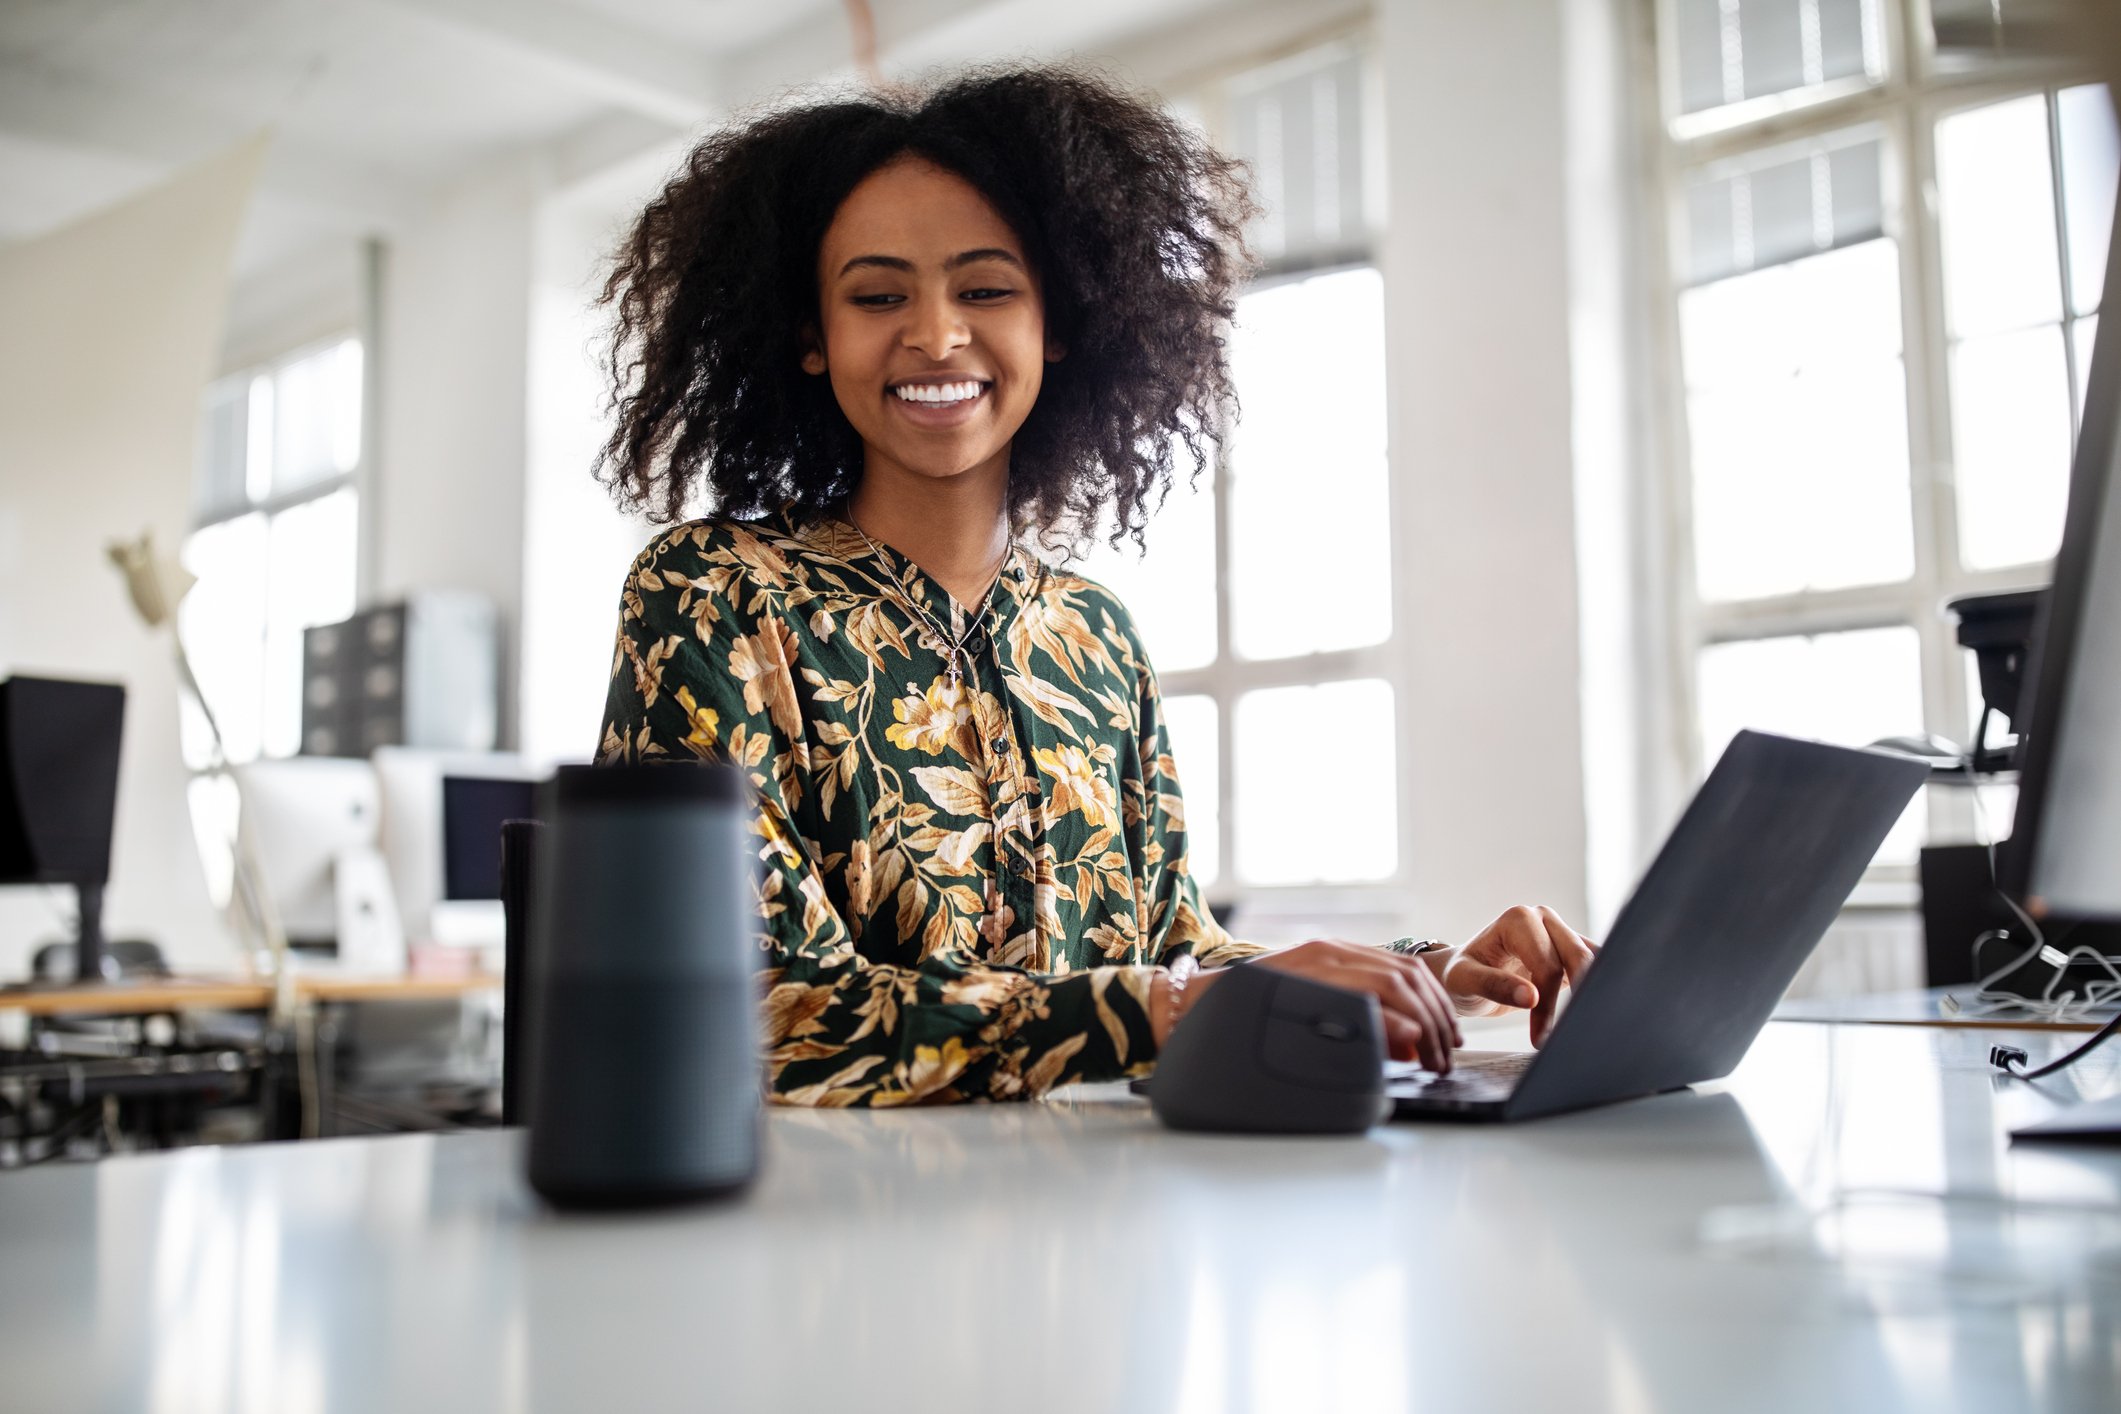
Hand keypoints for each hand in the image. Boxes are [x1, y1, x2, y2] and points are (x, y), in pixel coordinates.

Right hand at [1167, 939, 1462, 1072]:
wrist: (1191, 1008)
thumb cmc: (1245, 1018)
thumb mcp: (1307, 1010)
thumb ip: (1350, 1020)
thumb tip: (1404, 1044)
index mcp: (1332, 954)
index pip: (1403, 969)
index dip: (1434, 1003)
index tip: (1448, 1036)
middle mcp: (1330, 951)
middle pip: (1407, 975)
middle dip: (1437, 1017)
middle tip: (1447, 1056)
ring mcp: (1317, 964)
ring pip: (1394, 983)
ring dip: (1423, 1023)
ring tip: (1432, 1060)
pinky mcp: (1305, 982)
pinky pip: (1362, 996)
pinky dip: (1392, 1018)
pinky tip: (1407, 1041)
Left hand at [1423, 905, 1597, 1047]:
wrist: (1464, 974)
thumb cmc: (1460, 975)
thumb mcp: (1465, 980)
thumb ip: (1494, 985)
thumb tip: (1531, 998)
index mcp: (1518, 920)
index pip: (1547, 965)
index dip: (1547, 1004)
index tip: (1540, 1038)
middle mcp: (1543, 918)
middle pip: (1578, 959)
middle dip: (1577, 999)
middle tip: (1571, 1036)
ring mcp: (1560, 931)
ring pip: (1594, 961)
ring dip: (1593, 993)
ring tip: (1584, 1028)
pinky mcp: (1570, 949)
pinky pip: (1596, 965)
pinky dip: (1597, 988)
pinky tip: (1590, 1015)